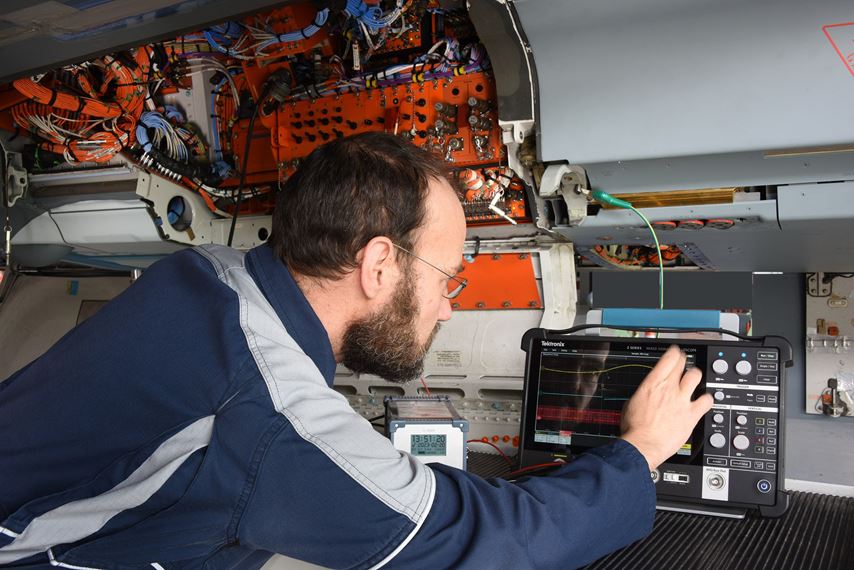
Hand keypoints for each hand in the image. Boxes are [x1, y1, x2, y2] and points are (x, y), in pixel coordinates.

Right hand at [620, 345, 713, 470]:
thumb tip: (648, 393)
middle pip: (683, 364)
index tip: (676, 353)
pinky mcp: (692, 415)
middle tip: (684, 364)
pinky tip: (704, 401)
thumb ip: (644, 394)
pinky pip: (707, 401)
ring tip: (694, 381)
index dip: (674, 353)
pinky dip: (707, 399)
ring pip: (696, 376)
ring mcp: (682, 401)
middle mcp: (669, 389)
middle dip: (684, 362)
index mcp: (652, 384)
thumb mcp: (632, 403)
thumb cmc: (635, 428)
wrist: (642, 445)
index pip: (669, 358)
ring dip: (695, 376)